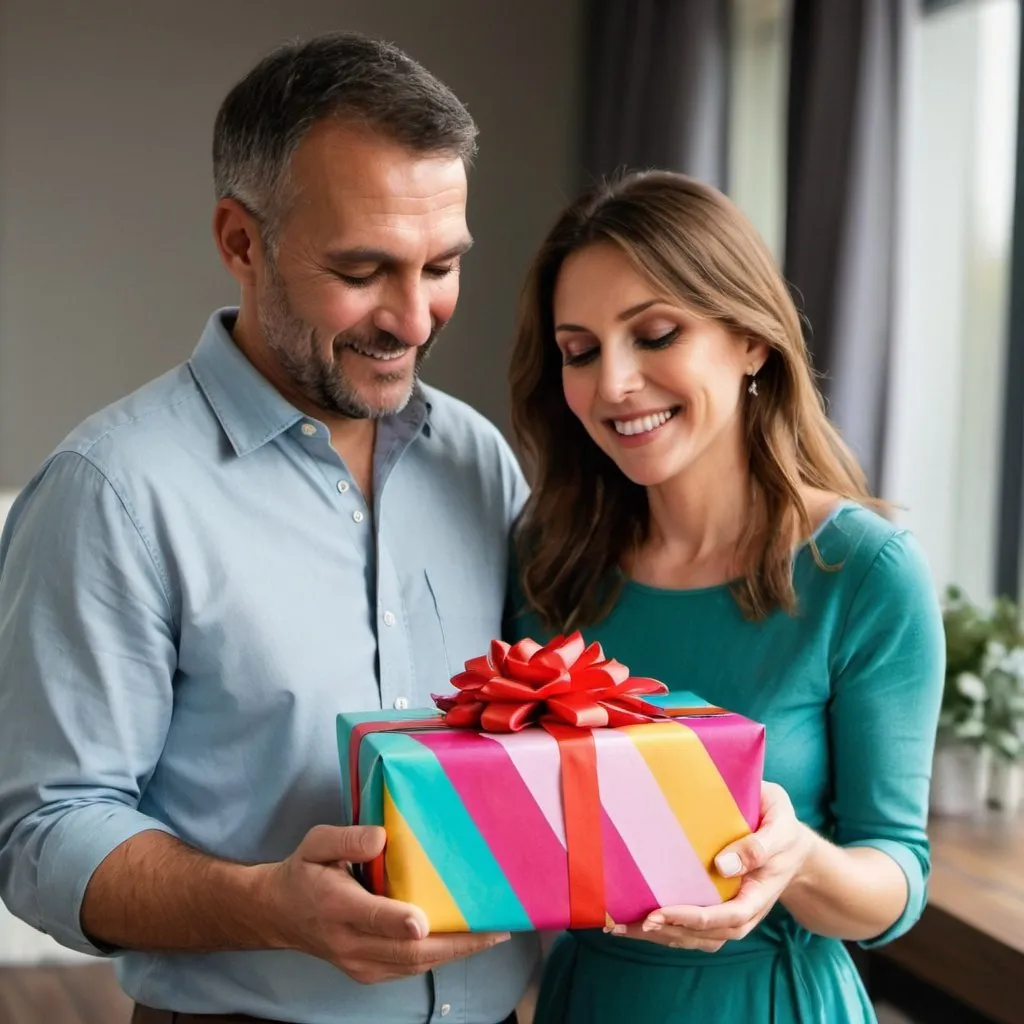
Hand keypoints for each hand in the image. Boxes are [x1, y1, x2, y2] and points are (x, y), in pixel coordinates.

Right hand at [264, 824, 509, 983]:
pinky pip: (411, 968)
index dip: (397, 921)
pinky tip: (468, 940)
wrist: (279, 915)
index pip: (369, 916)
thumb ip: (346, 839)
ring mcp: (360, 963)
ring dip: (456, 952)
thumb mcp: (315, 844)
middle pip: (405, 951)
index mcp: (334, 905)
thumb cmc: (304, 872)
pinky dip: (442, 957)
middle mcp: (349, 942)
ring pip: (414, 965)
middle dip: (454, 943)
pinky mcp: (369, 972)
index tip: (423, 921)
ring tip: (494, 933)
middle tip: (494, 928)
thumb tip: (381, 838)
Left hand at [610, 782, 812, 951]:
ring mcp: (731, 912)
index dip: (691, 919)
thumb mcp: (779, 828)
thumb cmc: (782, 828)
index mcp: (758, 894)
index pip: (726, 917)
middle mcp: (744, 911)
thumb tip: (722, 866)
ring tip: (622, 927)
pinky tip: (637, 922)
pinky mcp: (719, 908)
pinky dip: (667, 930)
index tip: (659, 913)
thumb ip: (757, 847)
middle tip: (630, 922)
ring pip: (696, 938)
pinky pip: (694, 929)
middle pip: (706, 935)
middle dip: (668, 931)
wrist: (791, 844)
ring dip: (661, 936)